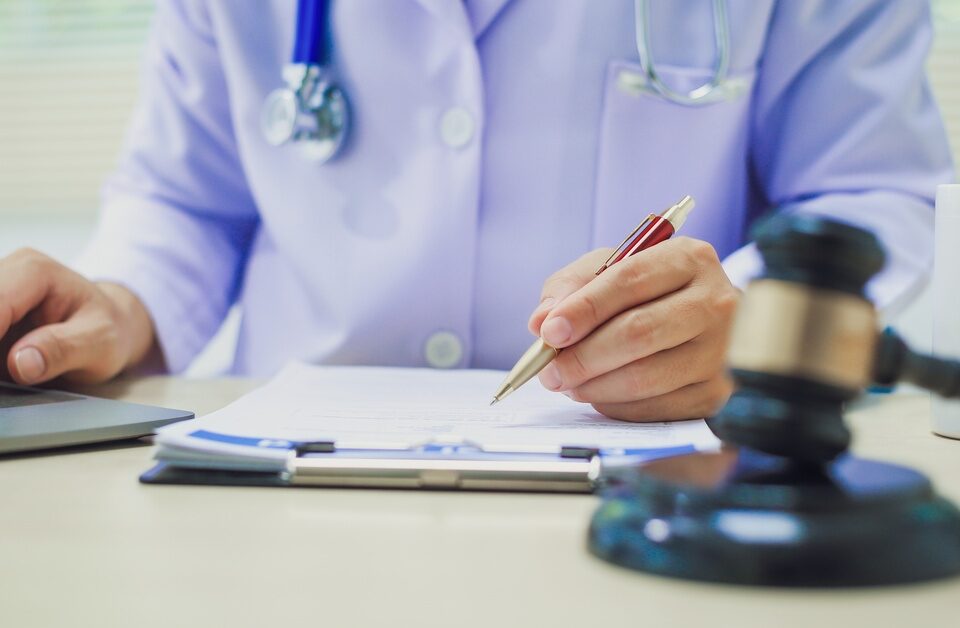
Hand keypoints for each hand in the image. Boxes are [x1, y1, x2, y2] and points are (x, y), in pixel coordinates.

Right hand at [0, 248, 156, 384]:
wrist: (111, 327)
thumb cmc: (108, 329)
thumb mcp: (101, 343)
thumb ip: (63, 350)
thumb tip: (21, 363)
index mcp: (32, 271)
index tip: (3, 369)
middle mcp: (3, 273)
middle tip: (7, 378)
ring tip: (11, 378)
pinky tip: (8, 376)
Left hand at [527, 238, 737, 420]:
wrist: (707, 323)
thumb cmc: (651, 292)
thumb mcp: (611, 269)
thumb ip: (572, 287)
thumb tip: (542, 324)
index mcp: (689, 259)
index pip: (629, 281)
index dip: (584, 309)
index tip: (549, 333)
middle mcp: (716, 302)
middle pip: (638, 333)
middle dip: (583, 357)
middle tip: (550, 371)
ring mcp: (722, 351)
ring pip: (645, 378)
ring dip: (593, 386)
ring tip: (568, 383)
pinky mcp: (718, 393)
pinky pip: (655, 408)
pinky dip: (616, 406)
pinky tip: (599, 394)